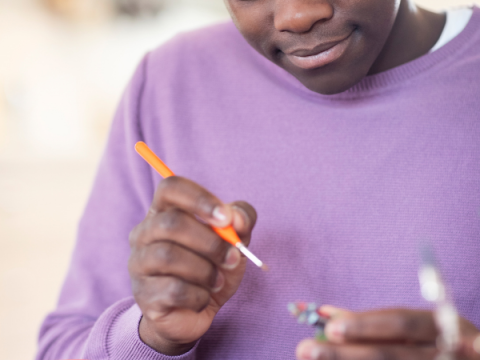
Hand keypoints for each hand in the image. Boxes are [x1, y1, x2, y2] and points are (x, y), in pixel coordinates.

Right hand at [128, 176, 256, 354]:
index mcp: (164, 211)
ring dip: (205, 270)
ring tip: (218, 281)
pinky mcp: (143, 294)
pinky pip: (173, 289)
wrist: (196, 311)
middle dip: (210, 242)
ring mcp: (138, 263)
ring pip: (169, 256)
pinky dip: (198, 295)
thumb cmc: (212, 266)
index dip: (200, 199)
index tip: (226, 218)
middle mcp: (144, 232)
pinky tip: (203, 297)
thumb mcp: (233, 240)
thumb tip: (236, 217)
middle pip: (171, 222)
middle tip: (232, 257)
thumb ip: (240, 220)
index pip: (171, 187)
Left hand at [296, 306, 479, 359]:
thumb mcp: (417, 330)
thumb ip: (373, 322)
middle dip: (346, 354)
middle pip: (392, 355)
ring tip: (313, 359)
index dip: (364, 325)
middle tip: (306, 349)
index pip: (401, 323)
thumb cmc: (436, 345)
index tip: (328, 327)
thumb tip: (324, 312)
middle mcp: (450, 352)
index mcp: (447, 327)